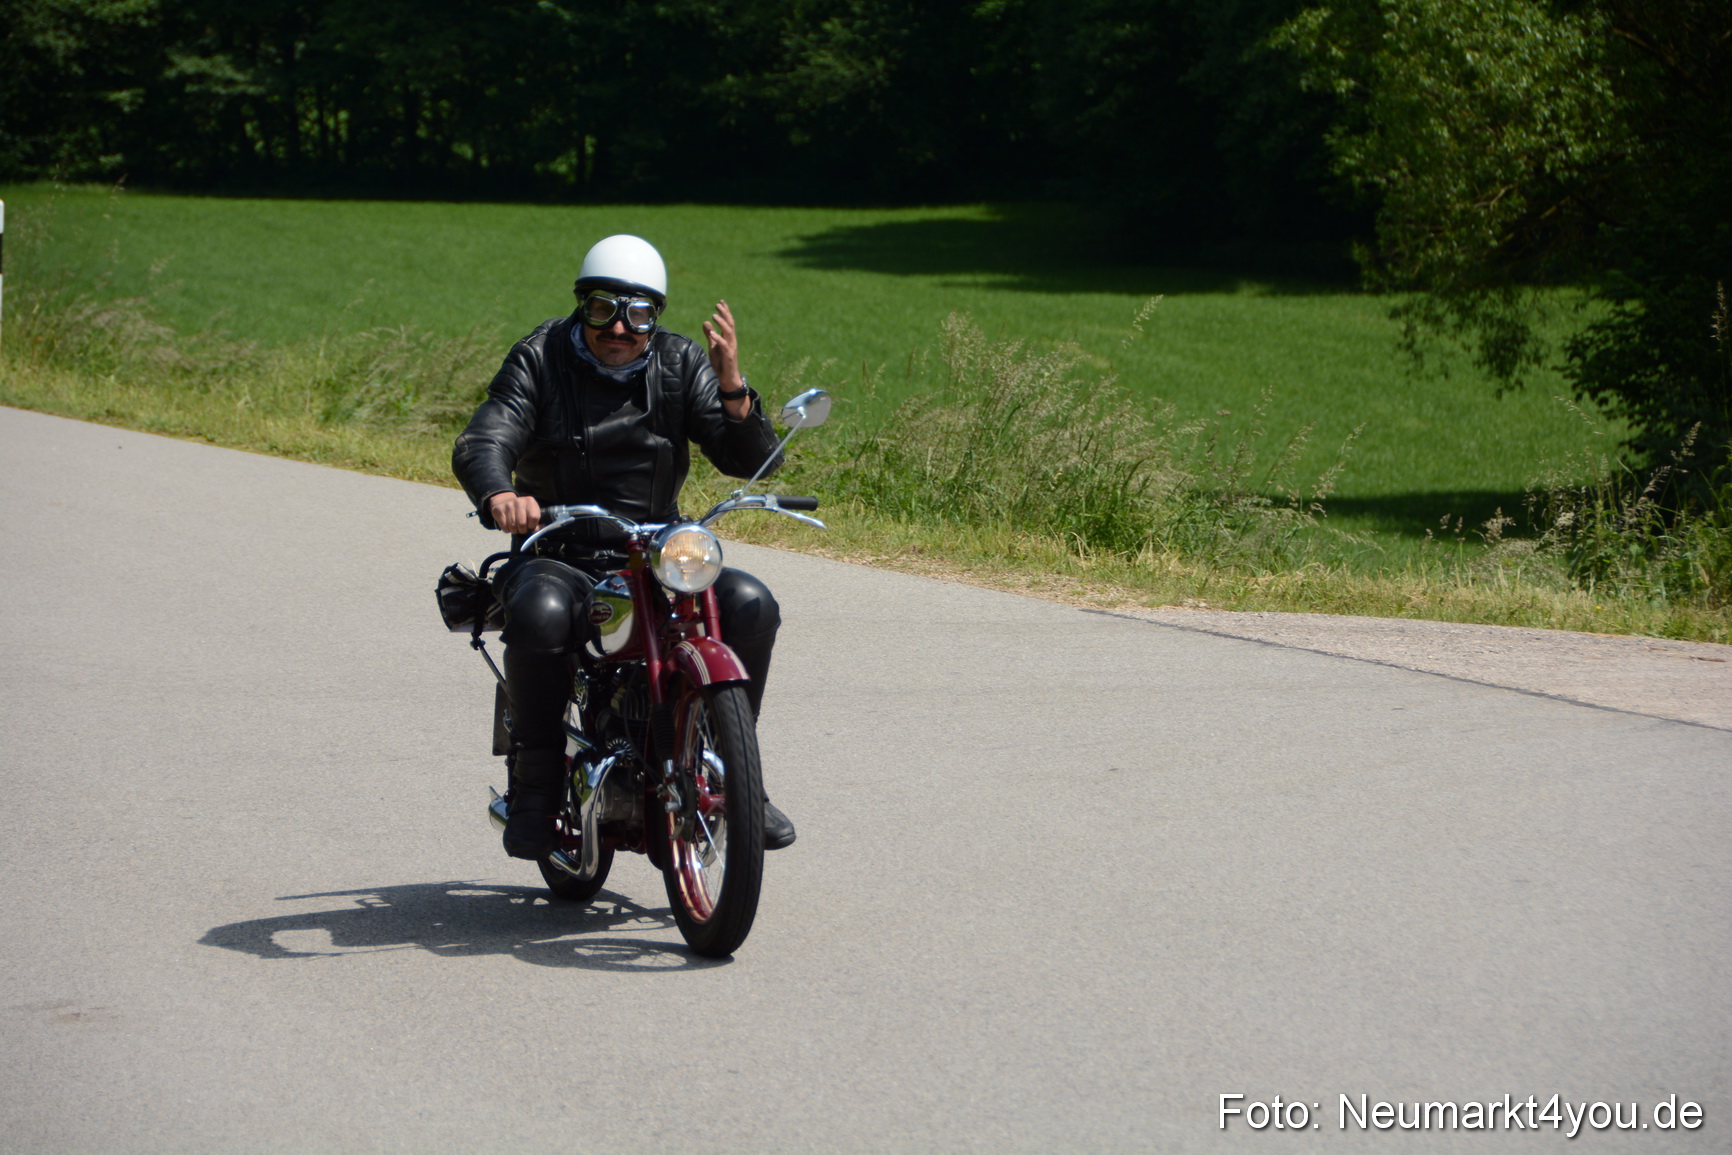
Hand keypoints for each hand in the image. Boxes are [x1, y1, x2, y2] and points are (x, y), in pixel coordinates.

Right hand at [487, 492, 540, 533]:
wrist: (504, 502)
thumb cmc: (522, 511)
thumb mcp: (532, 512)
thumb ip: (537, 522)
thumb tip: (536, 530)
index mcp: (530, 501)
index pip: (534, 518)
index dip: (532, 526)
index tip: (530, 526)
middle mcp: (519, 502)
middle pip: (522, 524)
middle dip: (523, 530)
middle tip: (522, 528)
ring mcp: (508, 505)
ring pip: (513, 527)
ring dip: (515, 530)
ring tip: (515, 527)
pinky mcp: (499, 510)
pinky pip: (504, 527)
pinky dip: (507, 529)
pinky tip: (508, 525)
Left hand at [702, 299, 750, 419]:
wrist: (727, 378)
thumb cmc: (721, 363)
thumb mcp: (713, 346)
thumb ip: (710, 335)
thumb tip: (705, 322)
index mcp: (728, 338)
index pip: (728, 322)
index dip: (725, 312)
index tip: (721, 302)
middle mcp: (731, 341)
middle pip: (730, 324)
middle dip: (724, 314)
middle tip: (717, 305)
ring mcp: (731, 348)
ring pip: (729, 332)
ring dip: (721, 323)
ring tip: (714, 315)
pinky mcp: (729, 356)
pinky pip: (724, 346)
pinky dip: (718, 339)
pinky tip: (712, 333)